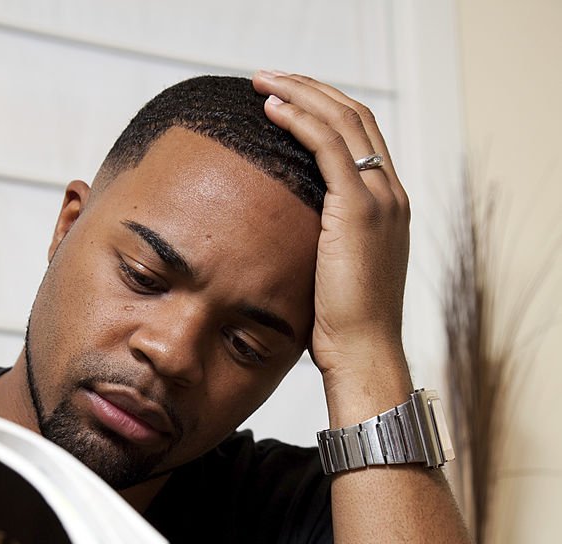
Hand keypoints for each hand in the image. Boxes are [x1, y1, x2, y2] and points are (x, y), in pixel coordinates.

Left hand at [252, 71, 410, 397]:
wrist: (364, 353)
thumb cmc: (344, 330)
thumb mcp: (335, 277)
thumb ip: (323, 248)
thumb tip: (287, 244)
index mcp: (389, 208)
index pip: (363, 139)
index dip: (327, 111)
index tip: (290, 101)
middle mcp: (391, 194)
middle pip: (355, 117)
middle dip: (313, 90)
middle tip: (272, 79)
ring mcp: (379, 199)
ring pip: (342, 121)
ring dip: (301, 94)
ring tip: (263, 83)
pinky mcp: (359, 209)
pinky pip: (328, 146)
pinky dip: (300, 120)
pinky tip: (271, 111)